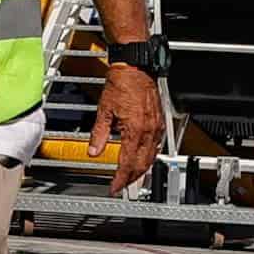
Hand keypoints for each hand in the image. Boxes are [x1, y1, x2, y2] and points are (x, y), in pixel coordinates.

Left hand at [90, 61, 165, 193]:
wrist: (135, 67)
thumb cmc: (122, 83)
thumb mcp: (104, 110)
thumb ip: (99, 134)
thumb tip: (93, 151)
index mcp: (135, 130)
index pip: (127, 162)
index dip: (120, 178)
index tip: (115, 187)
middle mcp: (148, 131)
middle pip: (142, 164)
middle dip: (132, 178)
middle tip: (122, 185)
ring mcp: (156, 127)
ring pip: (152, 157)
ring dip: (142, 170)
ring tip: (131, 177)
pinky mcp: (160, 121)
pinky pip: (157, 145)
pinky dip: (150, 156)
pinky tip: (144, 158)